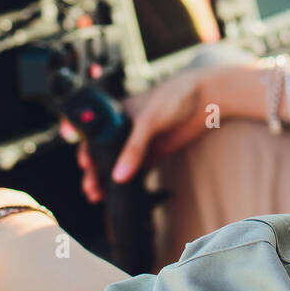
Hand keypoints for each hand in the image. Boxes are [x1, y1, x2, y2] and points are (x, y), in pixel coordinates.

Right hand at [67, 59, 248, 202]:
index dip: (84, 147)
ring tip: (98, 194)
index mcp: (116, 113)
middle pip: (102, 152)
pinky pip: (137, 171)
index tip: (83, 164)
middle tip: (90, 186)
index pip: (93, 131)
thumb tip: (119, 176)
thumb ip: (134, 149)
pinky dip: (128, 183)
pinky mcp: (154, 153)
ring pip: (118, 164)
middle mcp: (125, 128)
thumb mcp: (149, 120)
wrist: (206, 99)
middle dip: (93, 170)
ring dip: (107, 179)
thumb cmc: (174, 96)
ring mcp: (140, 142)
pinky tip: (121, 194)